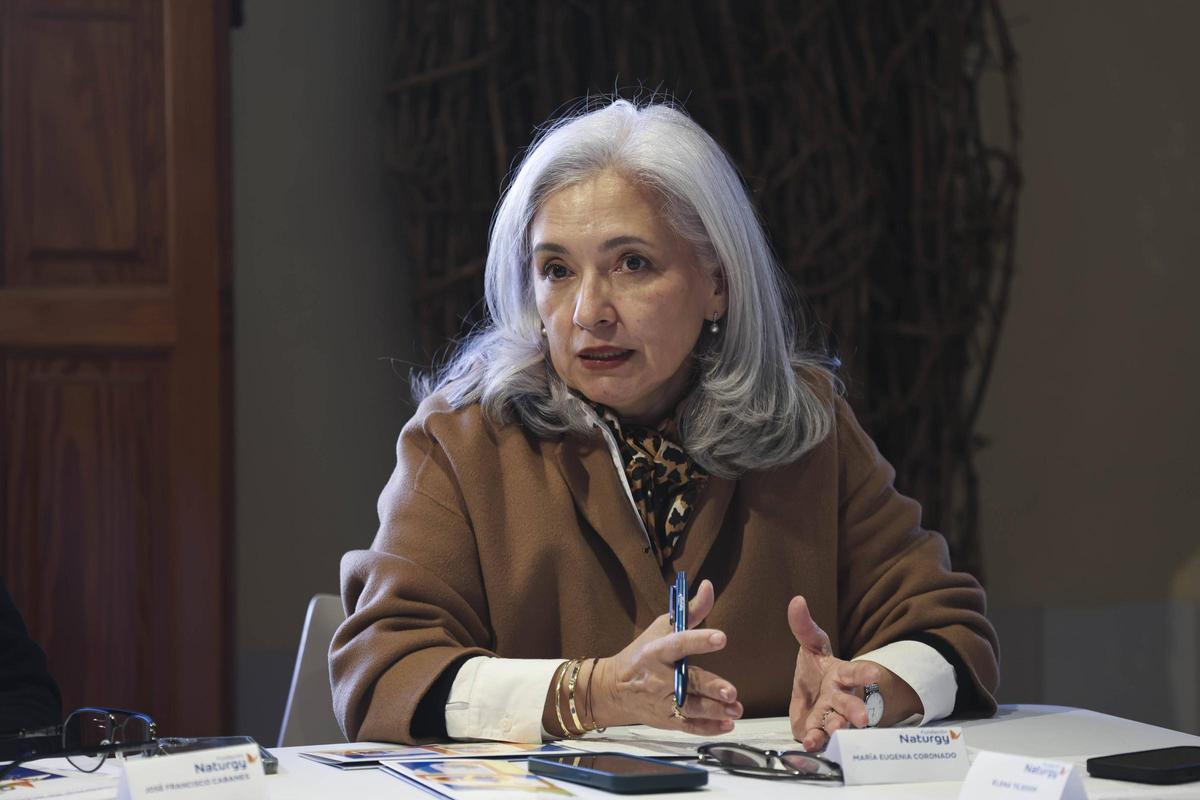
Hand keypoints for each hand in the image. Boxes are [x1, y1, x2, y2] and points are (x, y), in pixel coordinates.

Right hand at [589, 579, 742, 735]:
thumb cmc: (642, 653)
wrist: (614, 689)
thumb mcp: (662, 627)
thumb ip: (690, 611)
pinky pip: (688, 726)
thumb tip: (710, 586)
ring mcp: (661, 702)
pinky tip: (726, 725)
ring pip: (690, 708)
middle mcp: (658, 678)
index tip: (720, 638)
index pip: (678, 643)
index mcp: (656, 651)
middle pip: (687, 683)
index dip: (699, 640)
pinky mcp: (665, 721)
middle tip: (730, 691)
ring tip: (735, 709)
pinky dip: (707, 728)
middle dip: (709, 688)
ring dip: (714, 711)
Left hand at [787, 595, 919, 750]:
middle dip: (856, 711)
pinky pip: (817, 738)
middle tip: (862, 719)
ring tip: (835, 730)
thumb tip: (797, 600)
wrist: (811, 697)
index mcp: (841, 676)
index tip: (874, 674)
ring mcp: (828, 717)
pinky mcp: (814, 731)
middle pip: (850, 705)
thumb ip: (804, 626)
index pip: (856, 673)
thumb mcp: (812, 646)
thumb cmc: (818, 670)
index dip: (865, 673)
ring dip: (836, 729)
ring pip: (836, 725)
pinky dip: (815, 741)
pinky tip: (810, 742)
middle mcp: (839, 699)